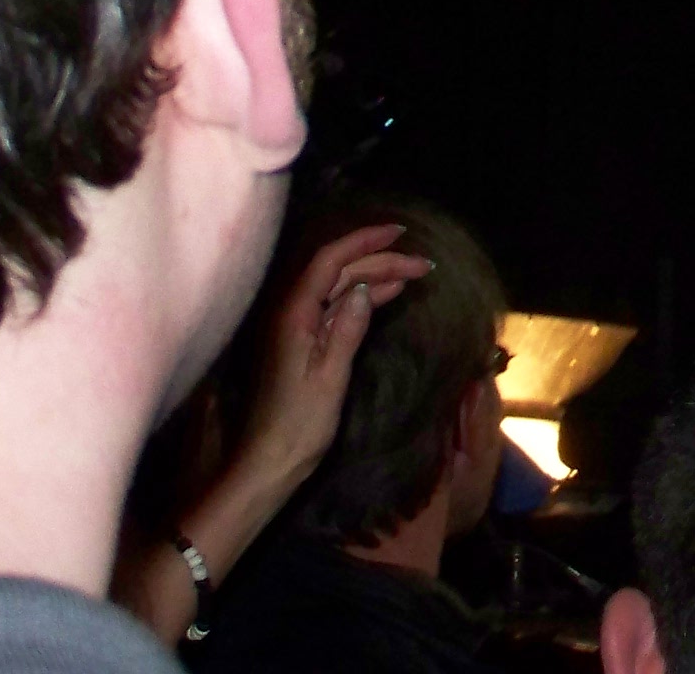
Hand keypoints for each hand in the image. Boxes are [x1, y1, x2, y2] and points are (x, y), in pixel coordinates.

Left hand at [236, 223, 432, 484]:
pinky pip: (338, 307)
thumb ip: (346, 329)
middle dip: (379, 260)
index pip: (329, 261)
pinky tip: (389, 294)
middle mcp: (294, 313)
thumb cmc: (299, 423)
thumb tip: (363, 287)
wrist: (271, 461)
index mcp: (295, 315)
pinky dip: (365, 297)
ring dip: (376, 277)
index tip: (400, 233)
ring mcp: (300, 328)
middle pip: (338, 271)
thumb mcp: (329, 376)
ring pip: (340, 288)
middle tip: (422, 264)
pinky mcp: (307, 343)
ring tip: (414, 274)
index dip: (364, 241)